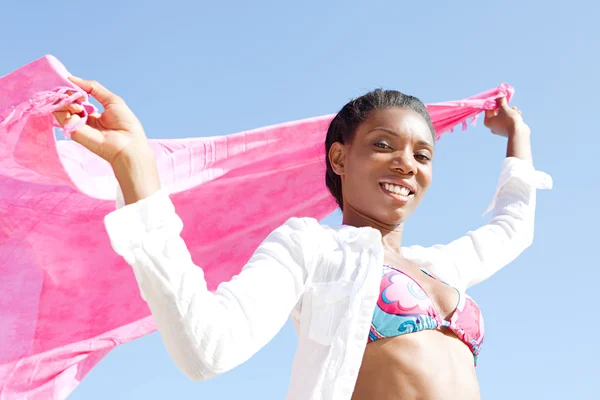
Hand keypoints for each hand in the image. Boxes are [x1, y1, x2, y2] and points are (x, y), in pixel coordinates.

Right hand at [54, 77, 160, 203]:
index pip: (77, 98)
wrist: (127, 143)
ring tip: (78, 100)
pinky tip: (77, 107)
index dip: (73, 89)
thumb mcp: (111, 99)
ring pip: (61, 105)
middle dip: (69, 92)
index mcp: (93, 113)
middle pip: (67, 100)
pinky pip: (59, 113)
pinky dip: (65, 105)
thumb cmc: (125, 123)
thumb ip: (92, 87)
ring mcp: (76, 124)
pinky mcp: (71, 130)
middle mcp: (83, 119)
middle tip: (77, 93)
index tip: (70, 80)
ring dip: (67, 98)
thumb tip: (72, 78)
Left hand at [483, 96, 526, 136]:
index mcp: (487, 121)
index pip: (488, 108)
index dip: (494, 101)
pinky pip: (508, 120)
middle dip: (504, 106)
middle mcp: (491, 126)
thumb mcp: (504, 108)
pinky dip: (512, 116)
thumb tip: (500, 94)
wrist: (518, 133)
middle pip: (496, 112)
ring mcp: (499, 129)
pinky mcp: (506, 130)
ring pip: (503, 116)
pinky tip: (518, 113)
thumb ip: (501, 101)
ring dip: (510, 111)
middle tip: (508, 102)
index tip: (500, 96)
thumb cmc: (508, 119)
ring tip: (515, 109)